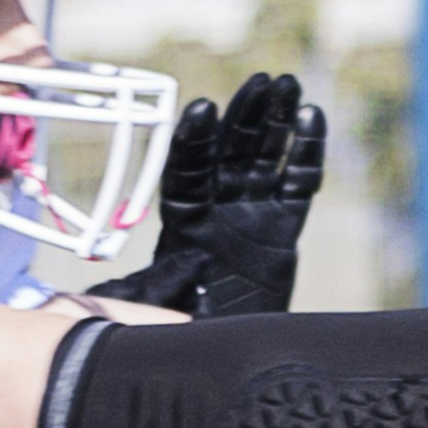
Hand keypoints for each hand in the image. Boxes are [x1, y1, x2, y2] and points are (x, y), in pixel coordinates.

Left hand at [131, 71, 326, 317]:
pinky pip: (299, 185)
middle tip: (263, 81)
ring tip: (290, 86)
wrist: (231, 346)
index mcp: (182, 220)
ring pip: (266, 158)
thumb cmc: (186, 327)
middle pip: (231, 151)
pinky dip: (307, 153)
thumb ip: (148, 290)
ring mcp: (253, 214)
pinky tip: (313, 120)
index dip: (194, 141)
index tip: (201, 108)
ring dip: (277, 120)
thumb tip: (114, 290)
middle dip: (246, 115)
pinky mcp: (285, 228)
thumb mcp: (158, 307)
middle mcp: (217, 208)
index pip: (186, 170)